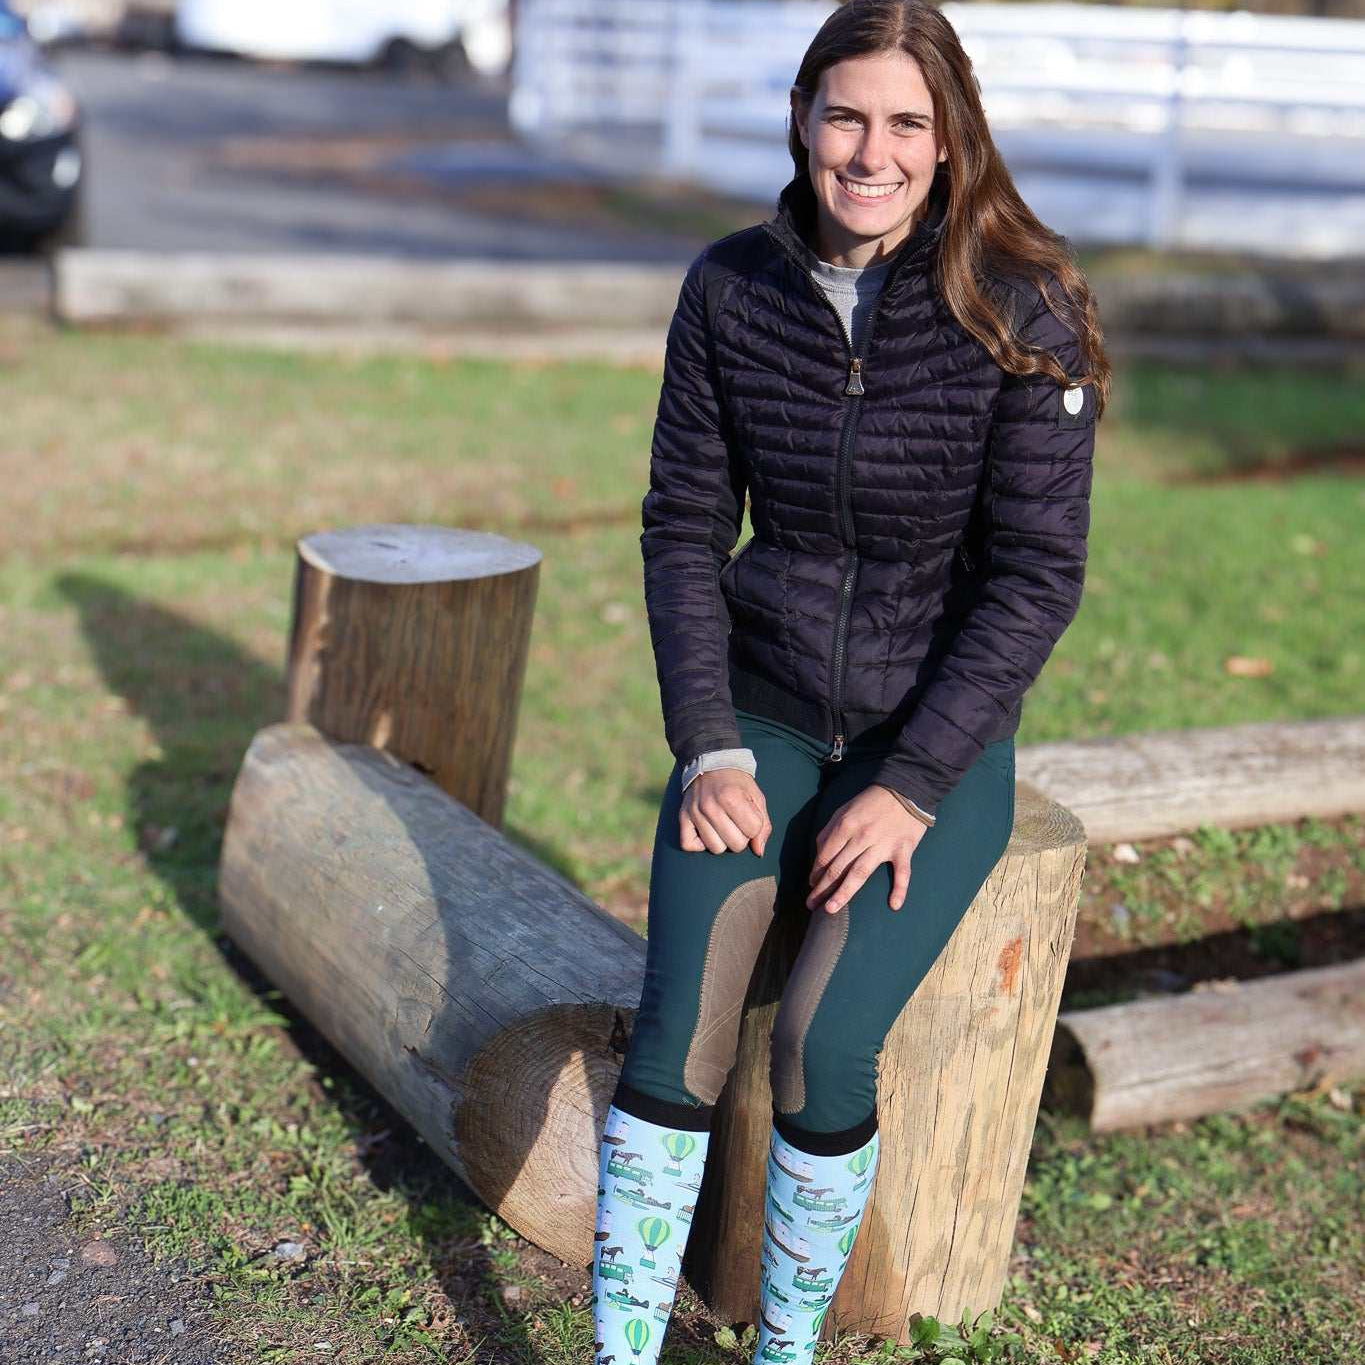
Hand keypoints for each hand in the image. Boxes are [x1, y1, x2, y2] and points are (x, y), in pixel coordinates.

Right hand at [680, 768, 771, 855]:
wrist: (711, 763)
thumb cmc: (737, 783)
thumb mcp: (757, 797)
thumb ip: (763, 825)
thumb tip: (759, 851)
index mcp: (731, 797)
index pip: (753, 830)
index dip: (755, 825)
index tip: (749, 814)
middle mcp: (710, 806)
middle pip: (735, 845)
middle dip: (741, 836)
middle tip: (737, 822)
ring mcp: (694, 813)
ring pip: (715, 848)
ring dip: (722, 841)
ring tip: (723, 825)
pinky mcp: (682, 817)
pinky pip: (688, 845)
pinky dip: (699, 844)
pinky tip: (707, 831)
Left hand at [807, 786, 927, 913]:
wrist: (905, 789)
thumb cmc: (870, 802)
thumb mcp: (843, 810)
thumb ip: (829, 831)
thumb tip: (819, 854)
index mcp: (845, 826)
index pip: (825, 855)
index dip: (816, 872)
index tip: (811, 885)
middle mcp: (861, 837)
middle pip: (838, 868)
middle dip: (822, 888)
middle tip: (812, 905)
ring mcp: (883, 845)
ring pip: (860, 873)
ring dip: (844, 893)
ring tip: (831, 909)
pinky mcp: (903, 850)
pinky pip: (902, 873)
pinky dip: (900, 889)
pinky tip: (894, 905)